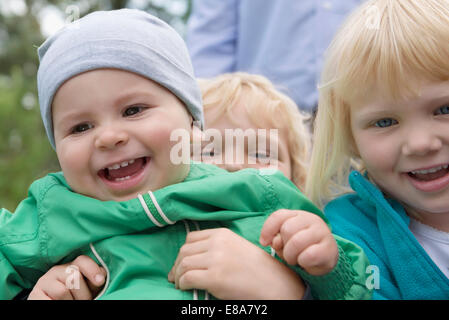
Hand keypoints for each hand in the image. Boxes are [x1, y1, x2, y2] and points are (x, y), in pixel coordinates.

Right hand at [28, 255, 105, 299]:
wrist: (53, 301)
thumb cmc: (76, 296)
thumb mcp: (87, 288)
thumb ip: (94, 281)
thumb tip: (101, 278)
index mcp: (73, 266)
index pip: (82, 261)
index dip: (92, 270)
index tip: (100, 281)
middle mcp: (58, 270)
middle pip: (74, 277)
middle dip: (83, 294)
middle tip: (83, 300)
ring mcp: (45, 281)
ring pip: (63, 291)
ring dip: (70, 301)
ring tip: (70, 302)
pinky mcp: (35, 294)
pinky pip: (49, 301)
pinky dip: (56, 303)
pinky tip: (57, 302)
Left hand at [168, 228, 304, 299]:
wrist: (274, 283)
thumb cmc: (257, 268)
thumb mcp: (236, 247)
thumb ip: (217, 246)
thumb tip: (194, 256)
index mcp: (222, 234)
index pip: (191, 238)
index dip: (183, 252)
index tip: (182, 262)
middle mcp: (217, 243)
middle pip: (184, 251)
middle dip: (177, 265)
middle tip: (176, 276)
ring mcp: (215, 260)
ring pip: (183, 264)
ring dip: (178, 275)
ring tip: (179, 283)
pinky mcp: (214, 277)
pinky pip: (187, 278)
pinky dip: (182, 284)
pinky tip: (185, 288)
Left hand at [260, 209, 338, 275]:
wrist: (325, 259)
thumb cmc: (301, 248)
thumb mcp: (285, 241)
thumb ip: (277, 238)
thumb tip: (275, 241)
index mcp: (299, 215)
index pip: (279, 216)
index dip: (268, 229)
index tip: (264, 242)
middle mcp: (312, 220)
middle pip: (287, 229)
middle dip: (283, 246)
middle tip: (288, 254)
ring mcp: (322, 232)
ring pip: (296, 242)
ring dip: (291, 256)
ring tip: (295, 259)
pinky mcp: (329, 248)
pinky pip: (308, 255)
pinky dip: (302, 262)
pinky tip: (305, 262)